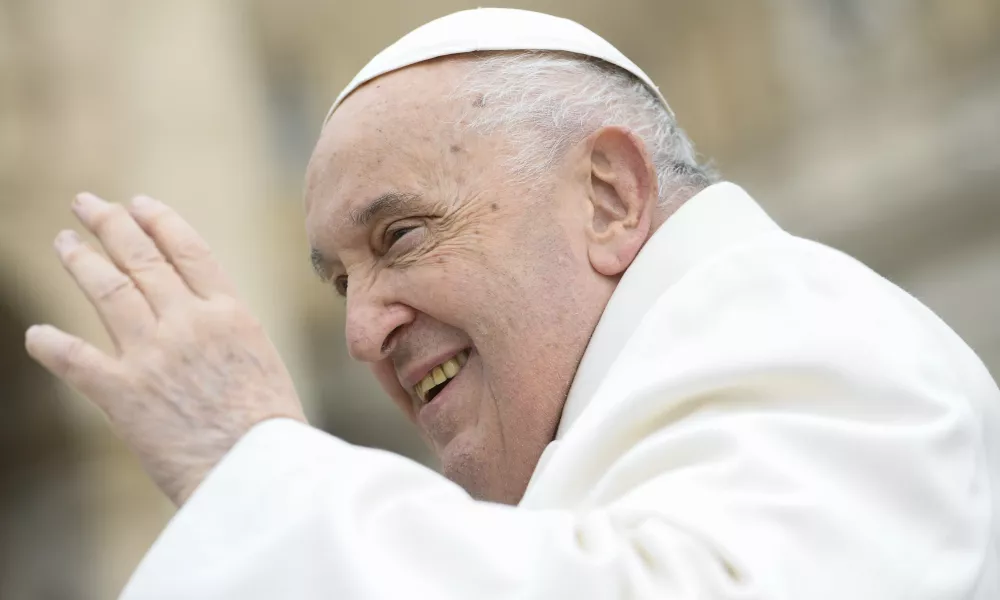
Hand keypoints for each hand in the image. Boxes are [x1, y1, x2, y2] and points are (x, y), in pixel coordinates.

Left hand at [25, 193, 305, 504]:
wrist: (259, 472)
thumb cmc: (271, 427)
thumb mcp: (261, 362)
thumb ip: (227, 335)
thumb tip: (202, 321)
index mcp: (230, 312)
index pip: (188, 248)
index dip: (159, 220)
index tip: (138, 203)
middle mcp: (188, 322)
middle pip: (141, 258)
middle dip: (109, 224)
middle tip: (87, 204)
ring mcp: (152, 354)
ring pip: (106, 289)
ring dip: (80, 260)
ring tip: (64, 242)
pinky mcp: (122, 393)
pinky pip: (74, 359)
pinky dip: (50, 344)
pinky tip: (36, 334)